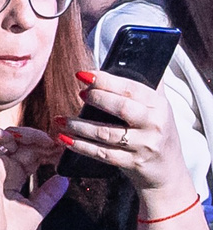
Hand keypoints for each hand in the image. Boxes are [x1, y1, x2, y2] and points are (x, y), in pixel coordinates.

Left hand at [61, 69, 192, 199]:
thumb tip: (128, 58)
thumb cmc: (156, 133)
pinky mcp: (133, 163)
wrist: (168, 171)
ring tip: (60, 119)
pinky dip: (80, 146)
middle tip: (79, 92)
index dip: (106, 80)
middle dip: (97, 98)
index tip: (84, 74)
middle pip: (121, 108)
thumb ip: (145, 88)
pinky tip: (64, 138)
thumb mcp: (158, 109)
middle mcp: (154, 125)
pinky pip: (102, 154)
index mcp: (159, 106)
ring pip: (106, 133)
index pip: (132, 89)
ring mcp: (144, 146)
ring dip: (79, 125)